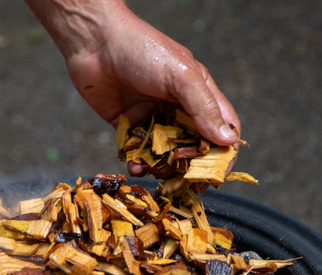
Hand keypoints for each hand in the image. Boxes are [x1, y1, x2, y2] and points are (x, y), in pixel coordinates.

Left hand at [60, 10, 240, 175]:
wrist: (94, 43)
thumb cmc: (143, 50)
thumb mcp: (181, 76)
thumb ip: (204, 109)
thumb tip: (227, 141)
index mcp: (198, 92)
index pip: (222, 127)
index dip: (224, 152)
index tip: (217, 174)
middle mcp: (177, 106)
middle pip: (193, 146)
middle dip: (190, 167)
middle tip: (184, 184)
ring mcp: (152, 116)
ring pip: (165, 153)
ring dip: (162, 168)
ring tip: (156, 174)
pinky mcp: (127, 124)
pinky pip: (137, 151)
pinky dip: (138, 162)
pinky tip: (135, 167)